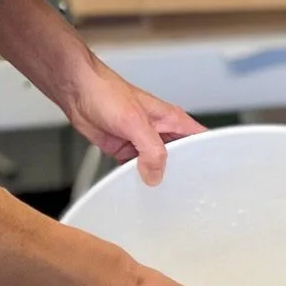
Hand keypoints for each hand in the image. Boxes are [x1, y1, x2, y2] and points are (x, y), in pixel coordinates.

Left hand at [61, 59, 202, 186]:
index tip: (207, 176)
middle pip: (179, 158)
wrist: (78, 91)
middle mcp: (160, 131)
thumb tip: (156, 175)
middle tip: (179, 193)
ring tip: (157, 194)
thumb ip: (151, 150)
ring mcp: (142, 142)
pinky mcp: (125, 150)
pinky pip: (135, 170)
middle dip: (179, 174)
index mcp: (172, 120)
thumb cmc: (107, 92)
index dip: (207, 156)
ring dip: (155, 178)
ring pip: (157, 166)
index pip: (200, 139)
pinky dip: (135, 178)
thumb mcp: (136, 122)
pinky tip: (135, 186)